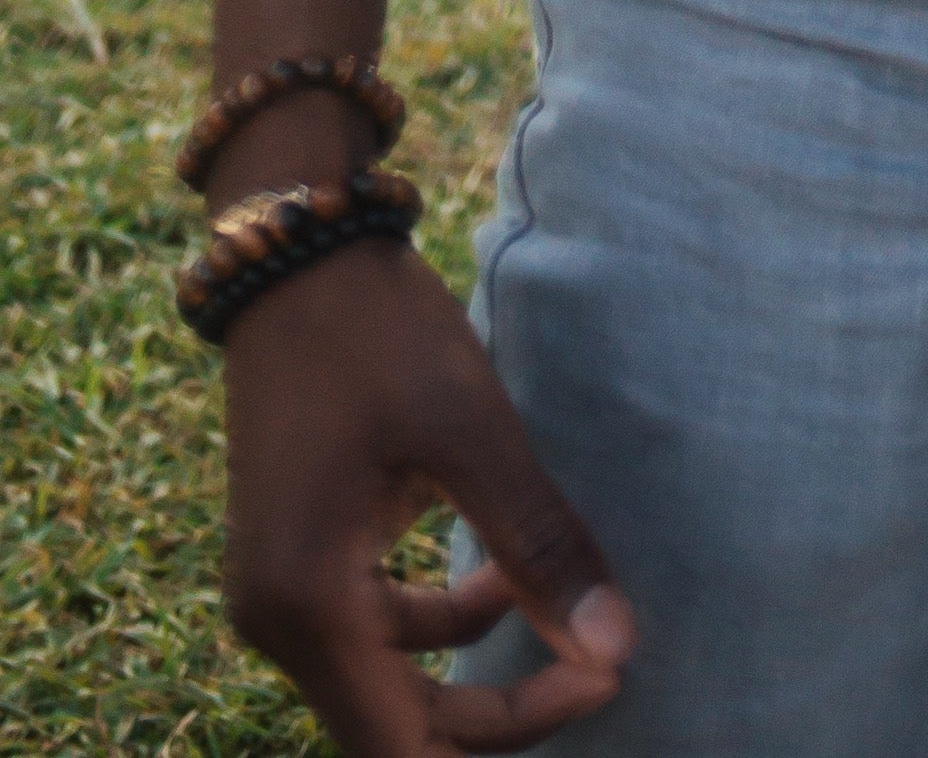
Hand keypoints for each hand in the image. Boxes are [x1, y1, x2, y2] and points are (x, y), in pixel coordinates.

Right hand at [220, 231, 633, 746]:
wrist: (295, 254)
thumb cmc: (377, 334)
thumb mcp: (471, 433)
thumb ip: (537, 545)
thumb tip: (614, 650)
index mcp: (305, 607)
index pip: (401, 748)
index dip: (505, 731)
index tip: (596, 687)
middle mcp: (278, 620)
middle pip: (397, 728)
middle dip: (499, 714)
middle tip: (599, 670)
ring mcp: (283, 592)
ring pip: (389, 682)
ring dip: (474, 672)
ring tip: (570, 632)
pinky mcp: (301, 558)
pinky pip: (375, 629)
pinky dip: (441, 622)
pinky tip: (501, 578)